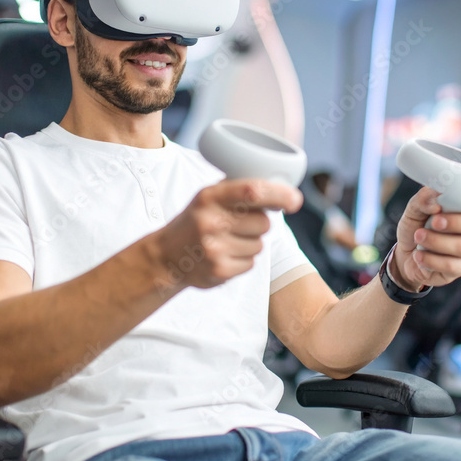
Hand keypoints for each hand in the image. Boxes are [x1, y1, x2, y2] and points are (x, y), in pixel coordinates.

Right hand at [154, 179, 302, 289]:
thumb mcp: (208, 198)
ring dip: (250, 244)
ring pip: (259, 245)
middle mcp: (211, 221)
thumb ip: (238, 191)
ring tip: (226, 241)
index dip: (279, 195)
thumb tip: (284, 192)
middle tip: (237, 226)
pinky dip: (242, 261)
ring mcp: (214, 247)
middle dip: (258, 224)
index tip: (295, 201)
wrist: (165, 256)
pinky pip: (251, 263)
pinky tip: (224, 256)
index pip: (252, 191)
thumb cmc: (196, 221)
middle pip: (263, 223)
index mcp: (210, 196)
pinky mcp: (219, 270)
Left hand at [392, 185, 460, 290]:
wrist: (404, 254)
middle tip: (434, 222)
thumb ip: (424, 199)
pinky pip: (450, 265)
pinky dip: (430, 258)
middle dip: (455, 222)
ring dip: (436, 241)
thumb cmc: (416, 226)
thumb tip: (436, 204)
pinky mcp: (459, 268)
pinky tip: (419, 255)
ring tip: (418, 237)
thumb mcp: (415, 208)